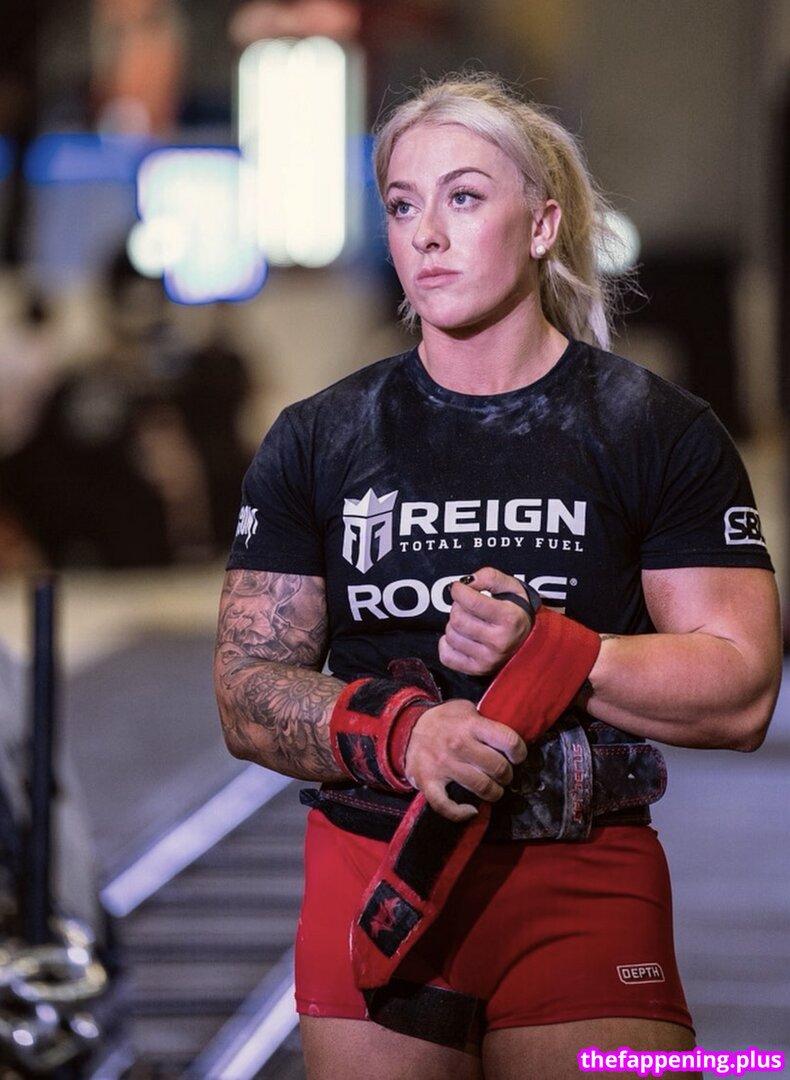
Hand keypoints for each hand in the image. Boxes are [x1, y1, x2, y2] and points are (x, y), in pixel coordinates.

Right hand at [403, 699, 526, 820]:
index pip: (508, 740)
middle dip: (507, 775)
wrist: (407, 728)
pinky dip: (461, 813)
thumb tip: (508, 738)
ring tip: (492, 789)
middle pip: (498, 768)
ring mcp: (443, 765)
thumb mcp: (466, 708)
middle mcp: (459, 744)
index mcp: (471, 724)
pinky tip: (471, 810)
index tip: (517, 756)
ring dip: (493, 793)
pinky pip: (446, 806)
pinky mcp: (428, 782)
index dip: (519, 752)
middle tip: (503, 774)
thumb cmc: (443, 720)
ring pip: (482, 788)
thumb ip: (486, 720)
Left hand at [438, 566, 533, 676]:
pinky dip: (447, 644)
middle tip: (466, 606)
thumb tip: (466, 583)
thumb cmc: (516, 610)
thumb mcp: (511, 586)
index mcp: (509, 618)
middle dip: (457, 607)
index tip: (459, 588)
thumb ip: (489, 577)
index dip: (459, 590)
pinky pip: (446, 656)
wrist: (530, 639)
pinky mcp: (478, 670)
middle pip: (457, 619)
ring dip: (454, 625)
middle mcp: (499, 641)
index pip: (471, 601)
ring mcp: (488, 659)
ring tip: (468, 622)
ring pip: (450, 636)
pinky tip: (461, 638)